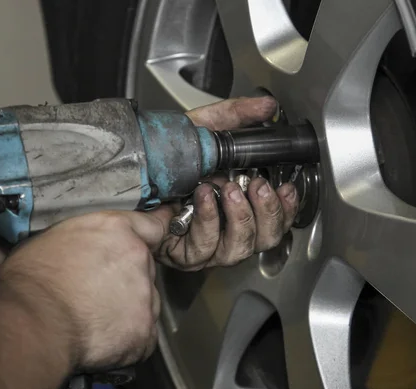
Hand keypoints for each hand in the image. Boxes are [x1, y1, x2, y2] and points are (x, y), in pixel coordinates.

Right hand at [0, 210, 164, 370]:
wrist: (30, 325)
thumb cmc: (30, 283)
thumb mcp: (54, 238)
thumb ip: (87, 239)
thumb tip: (87, 249)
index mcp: (116, 230)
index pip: (152, 225)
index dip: (152, 234)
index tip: (159, 235)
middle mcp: (138, 258)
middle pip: (145, 269)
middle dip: (129, 280)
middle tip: (97, 294)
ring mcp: (145, 296)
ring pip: (146, 303)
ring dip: (128, 311)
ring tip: (93, 321)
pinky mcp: (145, 331)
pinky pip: (142, 336)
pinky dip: (127, 341)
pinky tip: (101, 341)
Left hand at [149, 97, 299, 270]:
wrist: (129, 169)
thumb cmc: (164, 154)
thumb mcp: (204, 128)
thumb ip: (237, 117)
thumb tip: (267, 106)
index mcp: (236, 203)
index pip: (274, 218)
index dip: (285, 208)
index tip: (285, 187)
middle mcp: (225, 228)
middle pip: (264, 239)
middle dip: (267, 213)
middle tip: (257, 187)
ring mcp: (206, 245)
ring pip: (239, 250)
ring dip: (239, 218)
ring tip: (227, 190)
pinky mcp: (184, 254)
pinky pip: (205, 248)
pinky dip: (207, 220)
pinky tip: (202, 197)